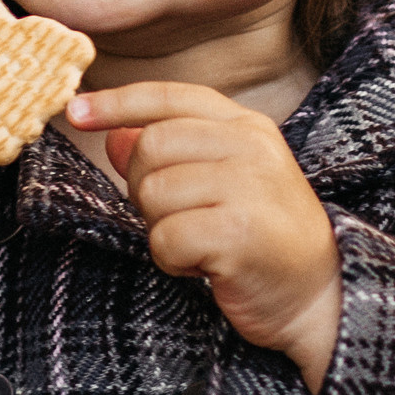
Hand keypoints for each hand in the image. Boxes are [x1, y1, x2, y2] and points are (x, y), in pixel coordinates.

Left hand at [66, 83, 341, 391]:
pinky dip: (173, 261)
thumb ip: (172, 155)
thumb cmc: (264, 239)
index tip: (76, 111)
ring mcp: (250, 187)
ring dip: (162, 230)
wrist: (319, 297)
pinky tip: (206, 266)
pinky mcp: (240, 232)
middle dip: (145, 189)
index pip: (171, 98)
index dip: (118, 103)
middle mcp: (252, 147)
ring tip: (200, 245)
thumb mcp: (222, 184)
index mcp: (248, 128)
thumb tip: (114, 135)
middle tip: (180, 219)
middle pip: (151, 147)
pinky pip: (166, 238)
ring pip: (153, 194)